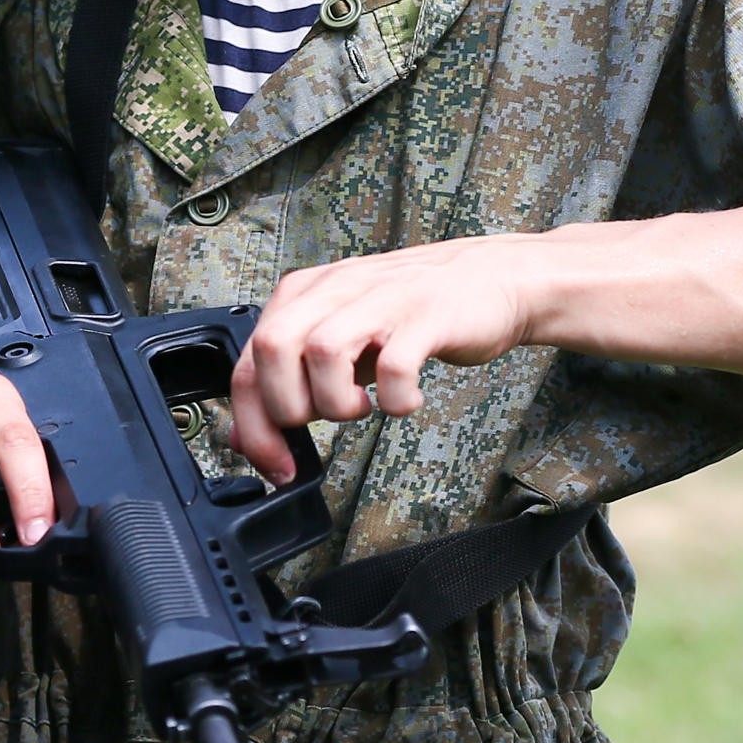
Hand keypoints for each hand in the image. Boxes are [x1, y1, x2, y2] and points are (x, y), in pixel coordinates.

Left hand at [229, 235, 546, 479]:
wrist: (494, 278)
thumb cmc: (413, 314)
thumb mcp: (342, 340)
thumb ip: (292, 378)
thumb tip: (248, 435)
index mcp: (305, 293)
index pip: (249, 361)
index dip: (254, 426)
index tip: (276, 465)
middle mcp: (337, 288)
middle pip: (272, 348)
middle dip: (287, 408)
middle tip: (320, 424)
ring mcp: (382, 298)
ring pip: (323, 351)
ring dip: (336, 401)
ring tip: (363, 408)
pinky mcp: (427, 314)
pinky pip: (394, 364)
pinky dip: (395, 398)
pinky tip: (406, 401)